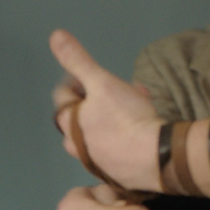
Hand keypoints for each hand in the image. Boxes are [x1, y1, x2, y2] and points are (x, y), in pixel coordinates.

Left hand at [50, 30, 164, 191]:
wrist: (155, 158)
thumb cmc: (125, 119)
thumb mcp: (102, 82)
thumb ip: (79, 60)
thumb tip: (55, 36)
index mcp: (70, 124)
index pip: (62, 97)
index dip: (73, 80)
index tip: (89, 75)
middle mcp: (78, 147)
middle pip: (80, 117)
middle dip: (96, 99)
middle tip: (114, 88)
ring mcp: (98, 162)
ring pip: (99, 132)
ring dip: (112, 115)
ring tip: (134, 103)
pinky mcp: (118, 173)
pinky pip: (116, 147)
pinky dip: (124, 134)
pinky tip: (142, 128)